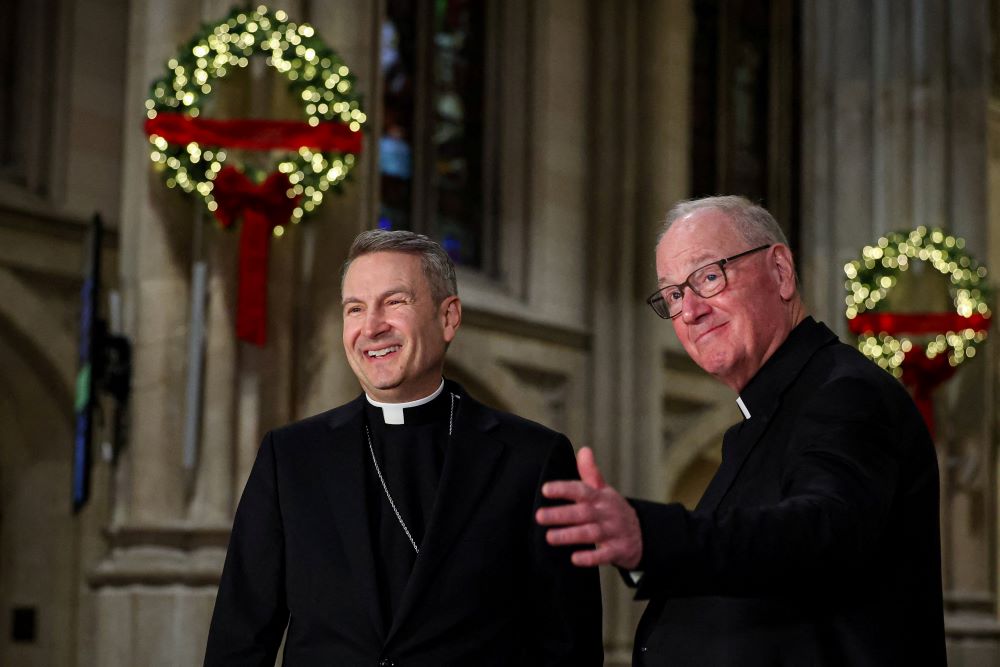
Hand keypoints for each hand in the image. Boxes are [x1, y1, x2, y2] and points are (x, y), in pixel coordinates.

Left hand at [535, 447, 642, 568]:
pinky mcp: (618, 551)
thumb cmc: (613, 510)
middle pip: (582, 512)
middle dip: (561, 514)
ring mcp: (613, 532)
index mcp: (600, 497)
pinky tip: (575, 558)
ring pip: (591, 533)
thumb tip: (584, 450)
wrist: (642, 534)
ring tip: (550, 537)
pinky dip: (591, 557)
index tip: (545, 489)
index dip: (564, 489)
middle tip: (540, 516)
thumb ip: (590, 473)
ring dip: (570, 535)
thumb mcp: (603, 490)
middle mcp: (605, 513)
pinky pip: (605, 555)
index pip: (582, 490)